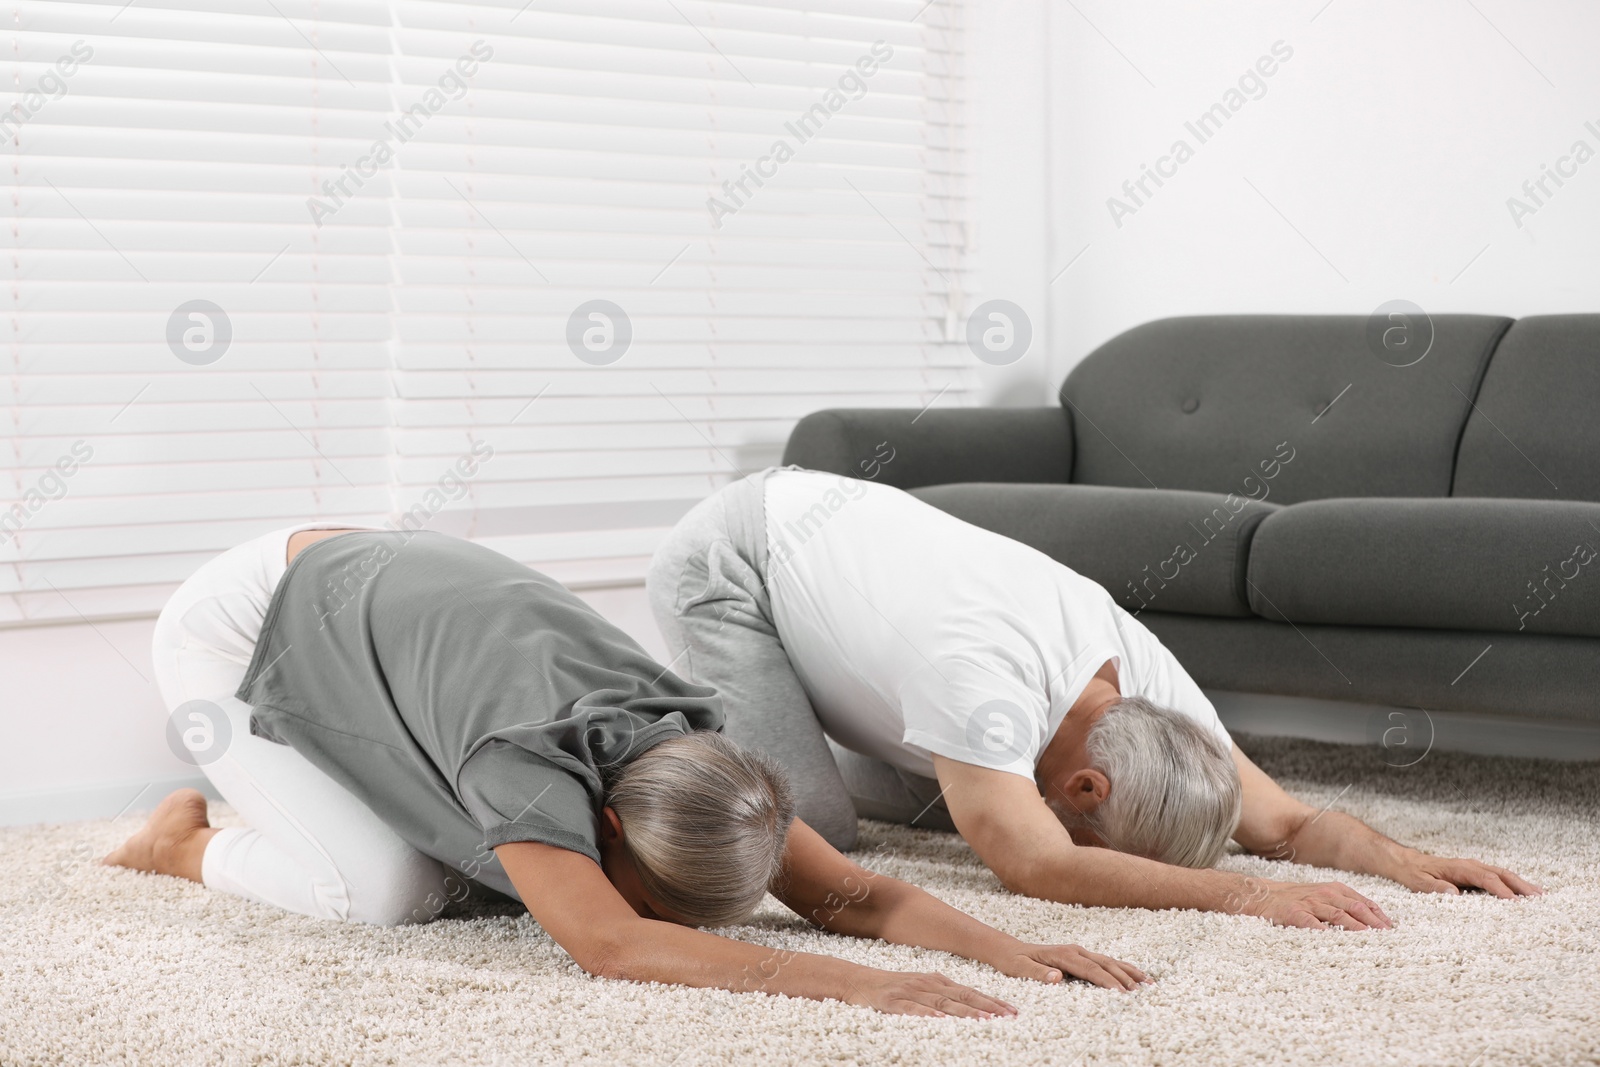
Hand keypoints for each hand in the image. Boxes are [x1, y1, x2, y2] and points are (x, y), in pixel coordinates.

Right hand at [843, 968, 1017, 1018]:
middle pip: (961, 996)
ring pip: (942, 1003)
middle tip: (1008, 1015)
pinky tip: (941, 1020)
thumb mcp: (921, 987)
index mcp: (936, 981)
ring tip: (984, 1019)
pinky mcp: (892, 1002)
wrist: (856, 980)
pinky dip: (927, 1014)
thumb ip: (942, 995)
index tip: (1012, 1010)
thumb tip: (970, 1004)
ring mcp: (910, 992)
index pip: (970, 991)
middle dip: (987, 1006)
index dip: (991, 1000)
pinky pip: (912, 1009)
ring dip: (965, 1011)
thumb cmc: (891, 987)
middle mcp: (926, 984)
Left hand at [995, 944, 1151, 990]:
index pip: (1090, 970)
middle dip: (1124, 978)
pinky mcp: (1081, 955)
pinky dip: (1121, 968)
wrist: (1010, 950)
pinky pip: (1105, 962)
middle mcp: (1074, 950)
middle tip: (1141, 993)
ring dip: (1128, 972)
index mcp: (1063, 955)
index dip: (1107, 982)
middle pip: (1105, 964)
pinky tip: (1134, 976)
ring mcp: (1079, 952)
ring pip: (1109, 961)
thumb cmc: (1015, 962)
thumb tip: (1058, 977)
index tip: (1122, 993)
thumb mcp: (1020, 969)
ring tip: (1148, 983)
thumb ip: (1038, 974)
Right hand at [1234, 877, 1393, 930]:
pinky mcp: (1295, 914)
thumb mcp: (1321, 896)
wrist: (1261, 895)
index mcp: (1333, 889)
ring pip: (1339, 916)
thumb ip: (1342, 905)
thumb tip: (1370, 921)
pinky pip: (1313, 924)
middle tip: (1388, 936)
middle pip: (1355, 908)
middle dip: (1374, 922)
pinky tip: (1336, 941)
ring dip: (1357, 928)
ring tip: (1371, 940)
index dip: (1379, 915)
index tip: (1392, 929)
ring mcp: (1309, 903)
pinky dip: (1326, 933)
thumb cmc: (1294, 899)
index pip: (1362, 902)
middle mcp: (1324, 894)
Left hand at [1390, 853, 1543, 897]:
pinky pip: (1499, 878)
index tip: (1515, 903)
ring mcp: (1475, 869)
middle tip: (1540, 899)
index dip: (1501, 890)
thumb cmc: (1414, 873)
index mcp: (1459, 868)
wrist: (1408, 863)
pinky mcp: (1476, 874)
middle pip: (1501, 874)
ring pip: (1504, 875)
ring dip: (1522, 884)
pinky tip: (1525, 894)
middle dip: (1521, 886)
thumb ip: (1434, 887)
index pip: (1486, 878)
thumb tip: (1453, 892)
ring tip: (1541, 896)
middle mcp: (1471, 866)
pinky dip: (1514, 885)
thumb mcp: (1418, 882)